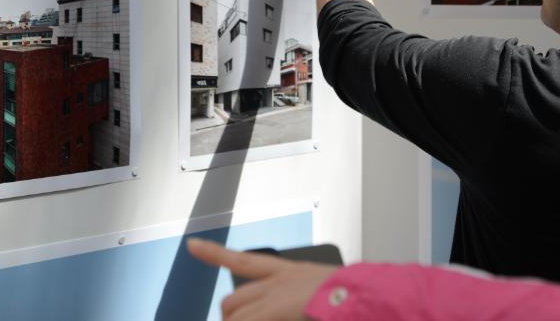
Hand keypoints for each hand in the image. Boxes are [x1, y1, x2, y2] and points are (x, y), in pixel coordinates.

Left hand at [187, 238, 338, 320]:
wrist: (366, 296)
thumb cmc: (352, 297)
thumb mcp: (322, 295)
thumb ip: (301, 300)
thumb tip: (298, 306)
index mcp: (291, 272)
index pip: (245, 260)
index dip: (215, 253)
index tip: (193, 245)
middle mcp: (278, 280)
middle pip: (235, 298)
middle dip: (230, 318)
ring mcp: (274, 295)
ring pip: (235, 314)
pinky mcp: (273, 309)